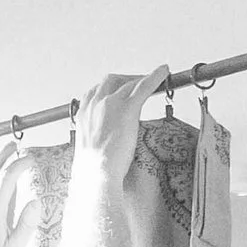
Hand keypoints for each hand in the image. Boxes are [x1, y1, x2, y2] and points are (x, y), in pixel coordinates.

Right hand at [73, 66, 169, 182]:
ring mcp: (110, 104)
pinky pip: (144, 86)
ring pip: (128, 82)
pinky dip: (155, 76)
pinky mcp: (127, 109)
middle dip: (125, 79)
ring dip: (141, 78)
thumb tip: (106, 144)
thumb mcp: (90, 149)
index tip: (119, 89)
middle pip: (111, 81)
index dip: (109, 88)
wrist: (95, 174)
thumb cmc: (92, 169)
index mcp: (83, 113)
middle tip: (138, 82)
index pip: (95, 91)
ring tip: (155, 77)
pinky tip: (164, 72)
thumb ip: (97, 139)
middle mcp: (94, 104)